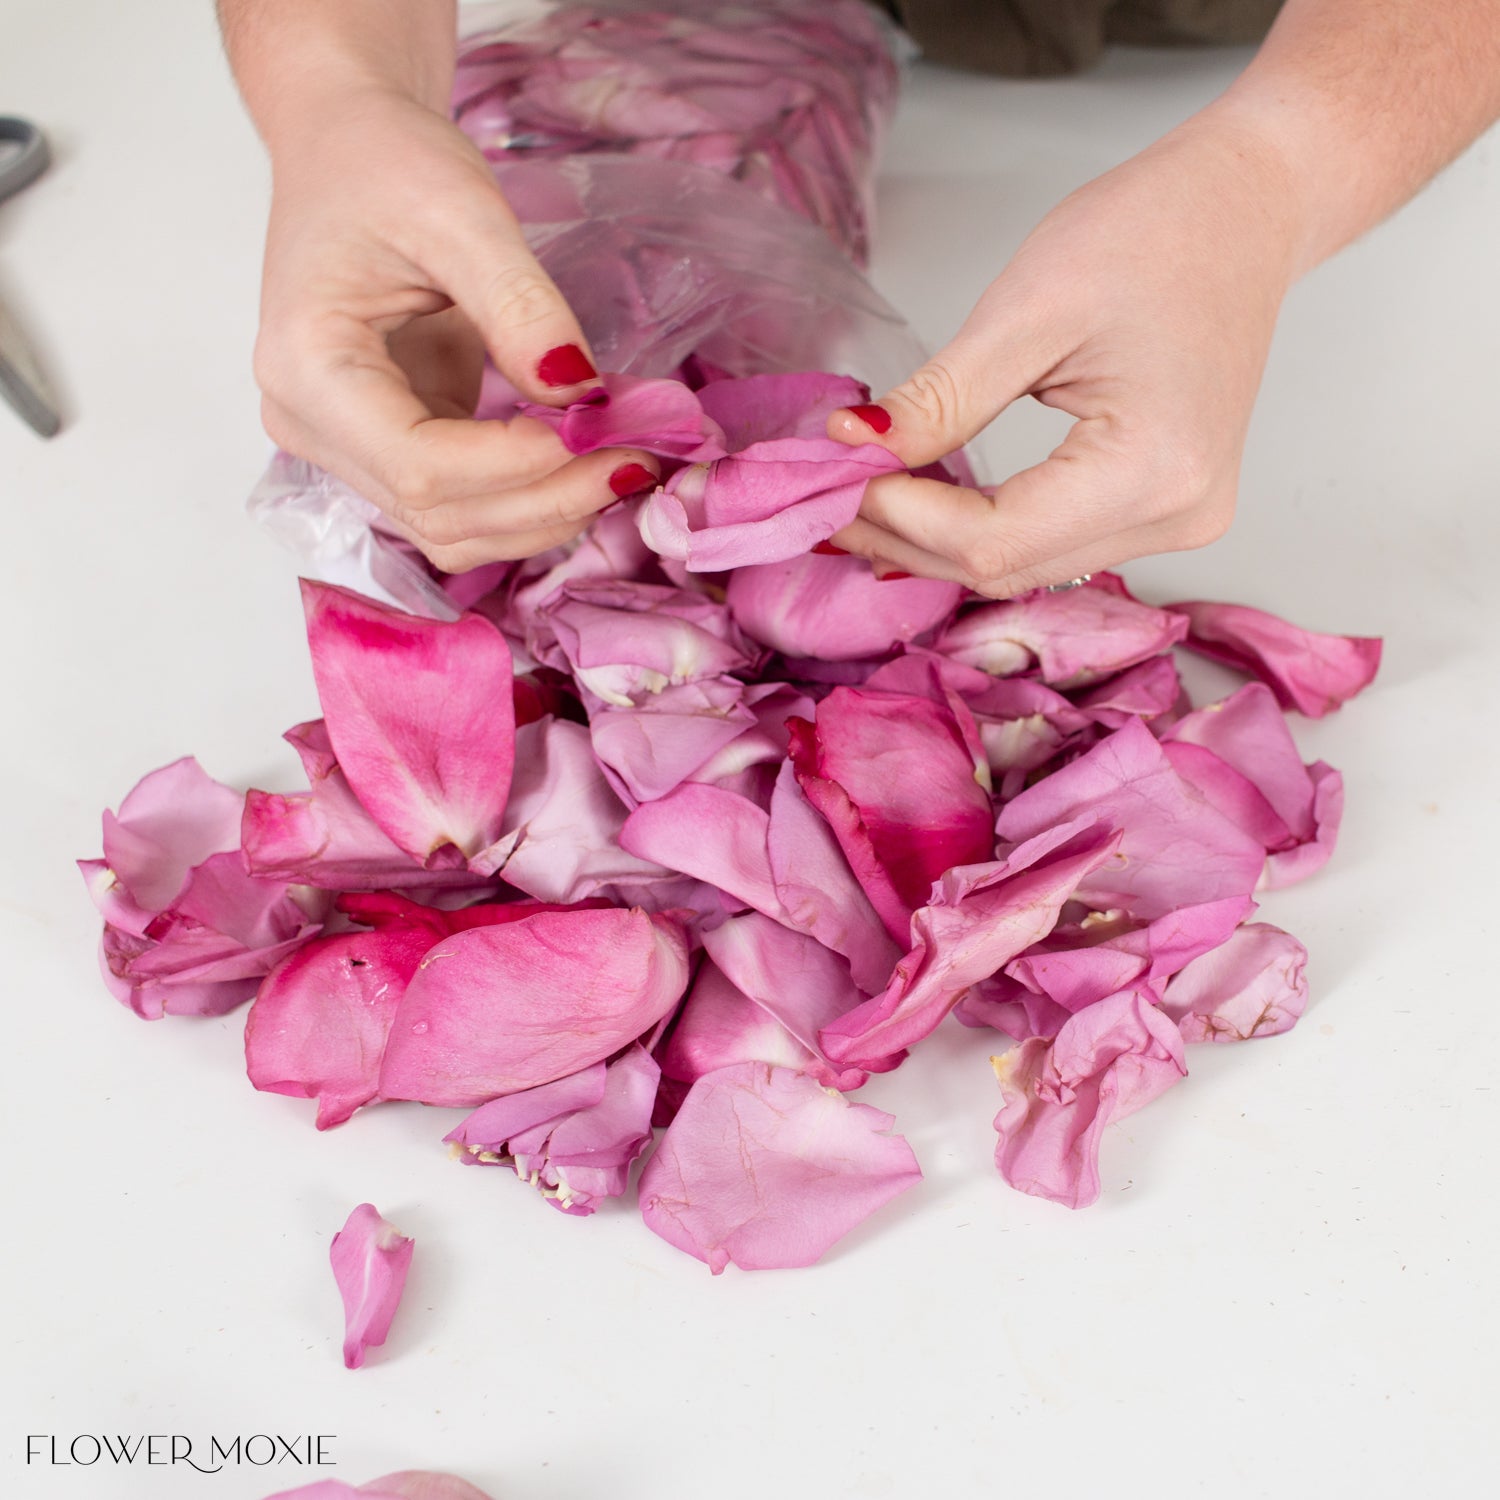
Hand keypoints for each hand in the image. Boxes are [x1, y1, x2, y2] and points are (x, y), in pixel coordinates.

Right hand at [253, 87, 658, 570]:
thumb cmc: (384, 165)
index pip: (421, 465)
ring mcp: (346, 449)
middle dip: (549, 498)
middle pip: (440, 513)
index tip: (603, 429)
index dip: (521, 465)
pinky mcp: (388, 452)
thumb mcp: (460, 212)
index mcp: (305, 366)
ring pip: (453, 531)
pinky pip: (463, 508)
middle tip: (639, 456)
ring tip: (622, 464)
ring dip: (545, 513)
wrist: (348, 152)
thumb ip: (520, 305)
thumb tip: (580, 393)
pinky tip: (585, 465)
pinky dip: (530, 500)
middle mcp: (309, 426)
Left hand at [827, 109, 1301, 595]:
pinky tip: (924, 500)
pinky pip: (1049, 545)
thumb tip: (854, 448)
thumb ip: (940, 399)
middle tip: (824, 496)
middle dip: (904, 538)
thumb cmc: (1156, 233)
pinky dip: (978, 528)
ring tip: (863, 496)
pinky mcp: (1163, 512)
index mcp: (1154, 468)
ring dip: (933, 541)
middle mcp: (1176, 517)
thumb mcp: (1027, 310)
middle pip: (1003, 567)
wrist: (1244, 209)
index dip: (899, 519)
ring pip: (1021, 567)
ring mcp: (1177, 523)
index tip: (831, 476)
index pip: (992, 540)